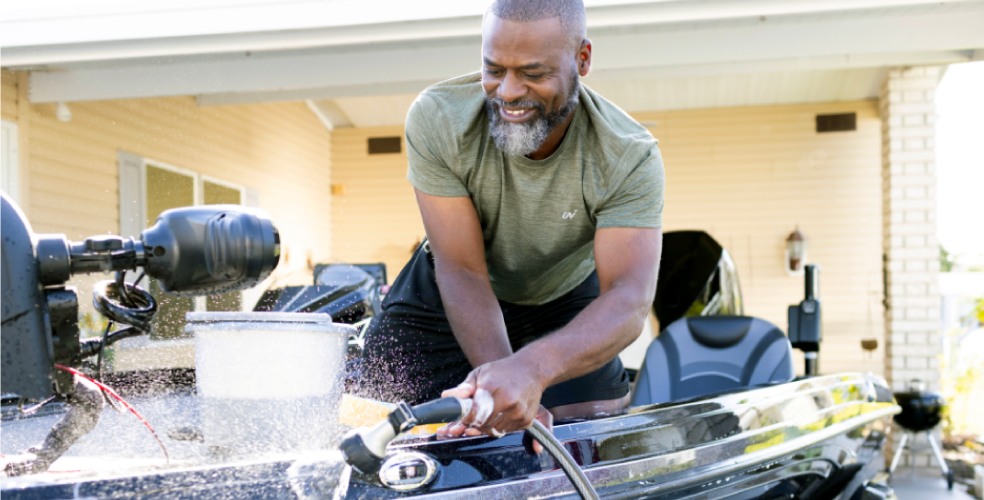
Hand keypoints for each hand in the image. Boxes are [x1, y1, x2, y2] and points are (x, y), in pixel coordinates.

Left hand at [436, 357, 553, 452]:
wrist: (531, 369)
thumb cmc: (503, 371)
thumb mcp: (480, 374)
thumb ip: (464, 388)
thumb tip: (446, 397)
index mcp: (492, 389)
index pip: (473, 416)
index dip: (465, 420)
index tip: (462, 419)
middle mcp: (508, 402)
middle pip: (483, 426)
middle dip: (474, 425)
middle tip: (471, 419)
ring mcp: (519, 412)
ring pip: (495, 431)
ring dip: (487, 426)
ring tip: (486, 415)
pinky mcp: (526, 420)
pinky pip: (507, 430)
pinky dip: (500, 426)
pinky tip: (500, 414)